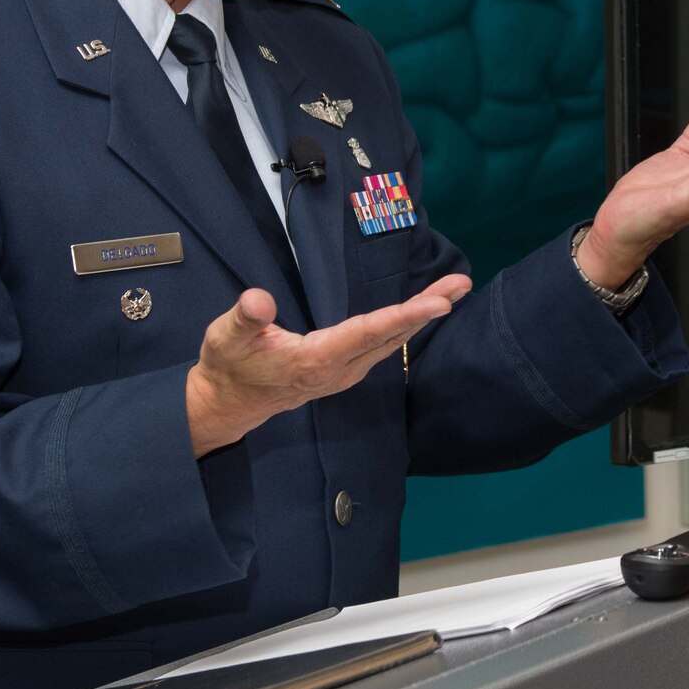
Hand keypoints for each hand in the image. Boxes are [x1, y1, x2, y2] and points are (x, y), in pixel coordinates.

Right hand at [185, 275, 471, 456]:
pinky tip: (422, 310)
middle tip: (462, 284)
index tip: (440, 304)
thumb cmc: (228, 366)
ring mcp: (346, 373)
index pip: (369, 332)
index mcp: (317, 359)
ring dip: (424, 314)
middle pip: (392, 334)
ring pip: (393, 340)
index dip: (405, 316)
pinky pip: (384, 343)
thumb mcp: (226, 337)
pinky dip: (407, 323)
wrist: (229, 404)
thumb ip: (245, 318)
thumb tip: (259, 300)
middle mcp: (341, 369)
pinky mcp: (346, 370)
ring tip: (454, 289)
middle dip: (429, 308)